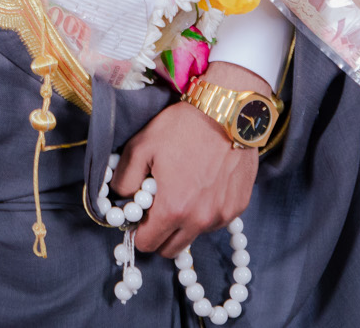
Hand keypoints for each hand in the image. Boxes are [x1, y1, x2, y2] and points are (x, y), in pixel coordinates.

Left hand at [111, 61, 267, 258]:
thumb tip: (120, 200)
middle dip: (160, 232)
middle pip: (171, 249)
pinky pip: (215, 222)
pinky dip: (205, 211)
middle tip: (157, 206)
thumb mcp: (141, 146)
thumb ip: (124, 179)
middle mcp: (201, 220)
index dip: (138, 231)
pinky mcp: (239, 207)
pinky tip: (203, 184)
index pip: (147, 244)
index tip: (139, 214)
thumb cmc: (183, 127)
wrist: (228, 112)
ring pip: (194, 235)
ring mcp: (223, 215)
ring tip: (182, 189)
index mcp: (173, 209)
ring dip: (184, 223)